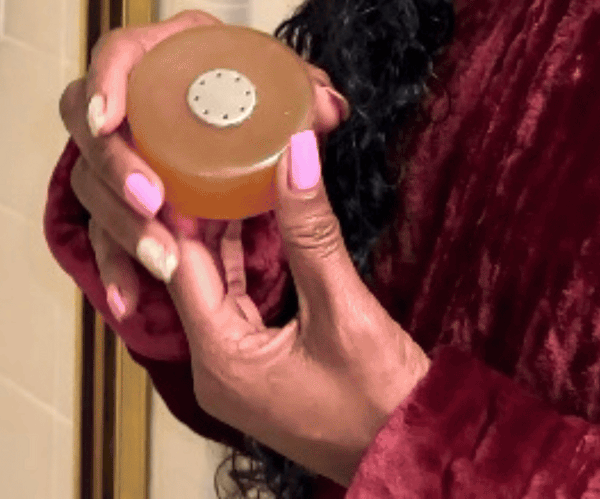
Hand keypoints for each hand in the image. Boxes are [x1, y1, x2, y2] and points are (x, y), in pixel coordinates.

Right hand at [57, 11, 351, 322]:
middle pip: (91, 127)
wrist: (253, 130)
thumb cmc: (264, 97)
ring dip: (121, 226)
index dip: (105, 80)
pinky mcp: (123, 200)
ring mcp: (123, 152)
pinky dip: (116, 267)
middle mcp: (135, 100)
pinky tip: (128, 297)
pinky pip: (106, 234)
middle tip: (149, 198)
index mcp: (169, 55)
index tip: (109, 118)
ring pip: (95, 187)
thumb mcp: (289, 93)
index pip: (118, 54)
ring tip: (162, 258)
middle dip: (112, 167)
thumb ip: (308, 98)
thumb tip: (326, 109)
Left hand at [163, 130, 430, 489]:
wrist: (418, 454)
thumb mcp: (344, 307)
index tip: (188, 150)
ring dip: (228, 228)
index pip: (181, 262)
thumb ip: (311, 230)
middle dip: (207, 208)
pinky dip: (248, 256)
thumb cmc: (382, 400)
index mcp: (220, 358)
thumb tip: (295, 151)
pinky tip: (256, 211)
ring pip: (217, 280)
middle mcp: (215, 365)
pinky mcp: (260, 363)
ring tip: (233, 164)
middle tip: (215, 146)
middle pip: (194, 268)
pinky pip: (239, 297)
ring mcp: (237, 367)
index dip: (184, 203)